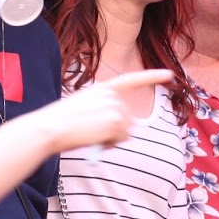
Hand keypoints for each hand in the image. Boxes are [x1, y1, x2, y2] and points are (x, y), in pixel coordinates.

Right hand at [25, 70, 174, 152]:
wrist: (48, 128)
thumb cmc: (60, 123)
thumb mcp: (83, 108)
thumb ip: (103, 110)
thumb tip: (124, 127)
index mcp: (101, 89)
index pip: (131, 79)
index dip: (152, 76)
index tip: (170, 74)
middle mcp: (111, 95)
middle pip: (128, 118)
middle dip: (115, 130)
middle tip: (92, 132)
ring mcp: (115, 107)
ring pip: (127, 130)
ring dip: (112, 138)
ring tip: (90, 135)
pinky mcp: (116, 121)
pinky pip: (123, 139)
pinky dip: (111, 144)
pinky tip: (95, 139)